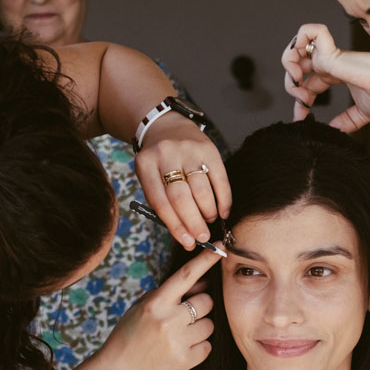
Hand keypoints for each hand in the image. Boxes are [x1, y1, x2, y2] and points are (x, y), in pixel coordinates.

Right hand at [95, 249, 220, 369]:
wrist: (120, 367)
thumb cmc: (132, 332)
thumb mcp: (145, 305)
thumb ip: (172, 293)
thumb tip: (204, 283)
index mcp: (156, 303)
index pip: (186, 276)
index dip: (205, 260)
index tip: (220, 248)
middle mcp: (168, 321)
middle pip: (206, 302)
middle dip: (200, 306)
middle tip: (184, 315)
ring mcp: (177, 342)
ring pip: (210, 325)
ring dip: (200, 327)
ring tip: (181, 333)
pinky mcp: (185, 361)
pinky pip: (207, 346)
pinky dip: (198, 346)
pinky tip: (181, 347)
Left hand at [134, 118, 229, 249]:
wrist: (166, 127)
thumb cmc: (158, 162)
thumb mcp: (149, 178)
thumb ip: (162, 204)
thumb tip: (185, 235)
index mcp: (146, 164)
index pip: (160, 202)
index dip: (175, 226)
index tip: (187, 242)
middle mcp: (167, 155)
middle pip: (182, 197)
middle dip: (193, 222)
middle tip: (201, 237)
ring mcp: (189, 151)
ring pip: (201, 189)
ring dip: (208, 212)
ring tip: (209, 221)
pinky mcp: (209, 149)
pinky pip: (220, 179)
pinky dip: (224, 199)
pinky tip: (223, 212)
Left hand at [281, 23, 369, 132]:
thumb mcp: (361, 114)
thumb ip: (346, 122)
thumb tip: (334, 131)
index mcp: (336, 74)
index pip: (308, 83)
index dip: (300, 100)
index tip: (302, 117)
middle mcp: (330, 63)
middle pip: (297, 66)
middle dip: (292, 86)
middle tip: (303, 103)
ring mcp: (330, 55)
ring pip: (296, 46)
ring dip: (289, 66)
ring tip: (298, 84)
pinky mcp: (332, 52)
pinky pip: (309, 31)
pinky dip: (298, 43)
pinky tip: (301, 69)